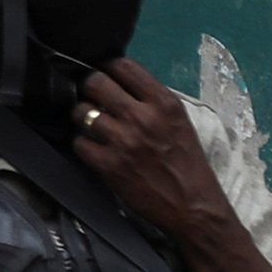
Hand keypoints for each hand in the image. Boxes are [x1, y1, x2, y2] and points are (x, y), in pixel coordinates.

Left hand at [65, 54, 231, 244]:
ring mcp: (123, 141)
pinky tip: (94, 148)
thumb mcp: (179, 122)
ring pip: (82, 112)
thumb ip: (152, 101)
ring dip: (83, 116)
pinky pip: (79, 142)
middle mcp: (142, 117)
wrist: (192, 205)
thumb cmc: (187, 162)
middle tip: (94, 98)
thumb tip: (120, 85)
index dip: (109, 67)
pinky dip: (83, 144)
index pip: (123, 66)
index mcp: (164, 103)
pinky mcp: (108, 165)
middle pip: (96, 82)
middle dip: (90, 87)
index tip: (107, 76)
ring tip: (92, 125)